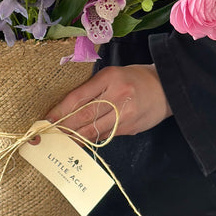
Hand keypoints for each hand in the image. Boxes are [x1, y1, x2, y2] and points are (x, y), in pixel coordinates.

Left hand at [46, 64, 171, 142]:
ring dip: (76, 137)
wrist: (168, 87)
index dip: (60, 110)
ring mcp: (126, 115)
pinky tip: (82, 140)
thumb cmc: (135, 77)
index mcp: (110, 78)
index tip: (47, 119)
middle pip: (85, 116)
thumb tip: (68, 109)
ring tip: (62, 139)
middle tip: (49, 133)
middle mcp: (118, 96)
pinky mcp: (131, 128)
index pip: (79, 97)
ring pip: (94, 130)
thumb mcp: (112, 75)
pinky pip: (106, 135)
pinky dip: (92, 138)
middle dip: (65, 127)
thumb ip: (93, 89)